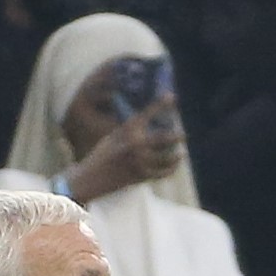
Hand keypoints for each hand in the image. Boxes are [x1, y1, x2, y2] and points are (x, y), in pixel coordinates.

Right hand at [65, 96, 184, 203]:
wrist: (91, 178)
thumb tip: (148, 124)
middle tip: (184, 134)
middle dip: (177, 135)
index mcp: (127, 130)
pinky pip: (163, 172)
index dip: (162, 104)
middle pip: (165, 137)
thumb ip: (130, 131)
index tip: (173, 96)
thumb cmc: (102, 154)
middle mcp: (135, 144)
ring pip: (167, 157)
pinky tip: (174, 165)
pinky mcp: (141, 176)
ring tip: (181, 152)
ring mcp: (139, 161)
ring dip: (176, 155)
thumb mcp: (113, 136)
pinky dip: (171, 169)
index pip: (148, 113)